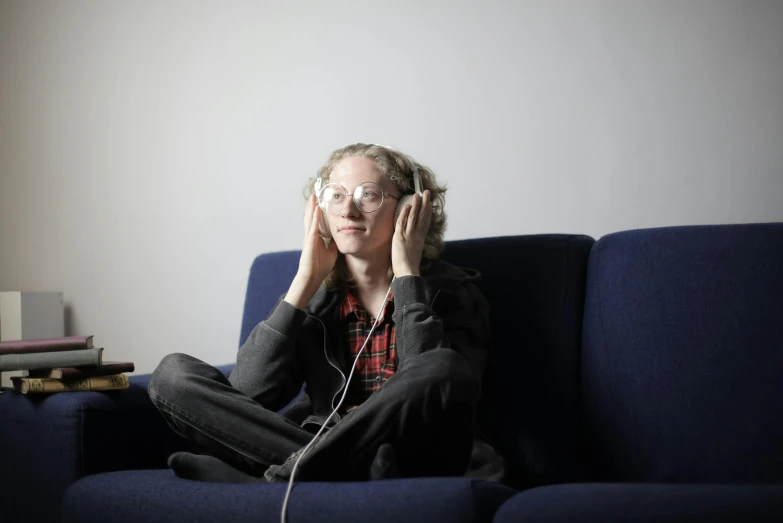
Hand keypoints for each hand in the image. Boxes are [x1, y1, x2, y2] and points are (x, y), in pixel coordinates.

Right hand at [285, 194, 337, 308]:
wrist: (312, 277)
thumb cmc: (320, 267)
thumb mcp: (331, 252)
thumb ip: (333, 244)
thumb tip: (339, 238)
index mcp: (315, 238)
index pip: (316, 221)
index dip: (317, 212)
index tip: (320, 201)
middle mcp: (310, 235)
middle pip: (311, 217)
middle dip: (312, 205)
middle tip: (315, 193)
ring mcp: (309, 238)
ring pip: (310, 219)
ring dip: (312, 207)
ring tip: (313, 196)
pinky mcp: (310, 242)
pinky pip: (313, 227)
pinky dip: (315, 217)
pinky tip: (317, 209)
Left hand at [392, 190, 432, 276]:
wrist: (408, 272)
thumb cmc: (410, 266)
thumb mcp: (415, 252)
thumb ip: (415, 244)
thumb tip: (414, 241)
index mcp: (421, 239)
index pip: (426, 221)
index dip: (428, 211)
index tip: (430, 203)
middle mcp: (417, 235)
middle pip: (422, 216)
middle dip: (425, 203)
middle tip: (427, 192)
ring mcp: (409, 235)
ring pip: (414, 217)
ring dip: (416, 204)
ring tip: (417, 194)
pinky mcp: (400, 237)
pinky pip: (403, 222)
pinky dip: (405, 213)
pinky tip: (407, 206)